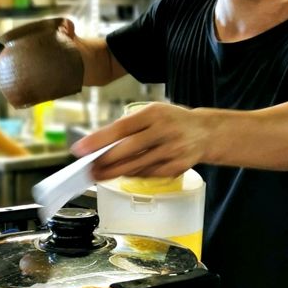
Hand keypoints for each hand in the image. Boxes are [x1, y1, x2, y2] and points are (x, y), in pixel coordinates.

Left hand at [71, 102, 207, 180]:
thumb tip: (100, 142)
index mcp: (154, 114)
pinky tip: (122, 174)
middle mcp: (164, 131)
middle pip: (127, 150)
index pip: (121, 128)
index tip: (81, 148)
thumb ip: (129, 125)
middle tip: (89, 168)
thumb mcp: (152, 112)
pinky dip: (132, 174)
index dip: (98, 140)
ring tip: (99, 175)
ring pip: (136, 166)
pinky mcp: (176, 167)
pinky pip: (148, 174)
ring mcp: (171, 151)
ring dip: (114, 172)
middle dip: (104, 162)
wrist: (205, 133)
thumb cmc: (172, 121)